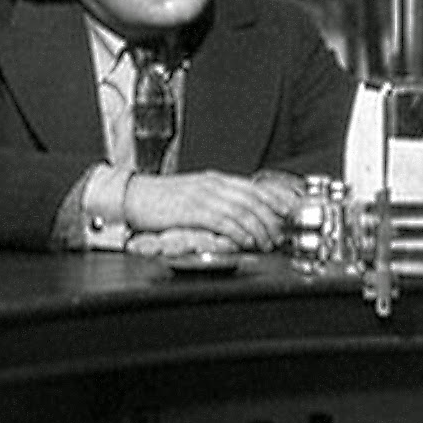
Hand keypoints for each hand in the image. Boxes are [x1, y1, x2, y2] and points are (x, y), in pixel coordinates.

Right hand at [123, 170, 297, 251]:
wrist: (134, 197)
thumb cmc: (162, 199)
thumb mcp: (195, 194)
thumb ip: (217, 201)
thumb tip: (239, 215)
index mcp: (215, 180)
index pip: (253, 187)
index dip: (274, 200)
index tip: (288, 214)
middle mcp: (213, 185)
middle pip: (252, 200)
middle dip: (270, 219)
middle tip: (278, 236)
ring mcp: (203, 196)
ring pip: (242, 211)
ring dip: (258, 229)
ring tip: (265, 243)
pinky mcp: (192, 211)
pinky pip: (223, 221)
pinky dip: (238, 231)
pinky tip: (245, 241)